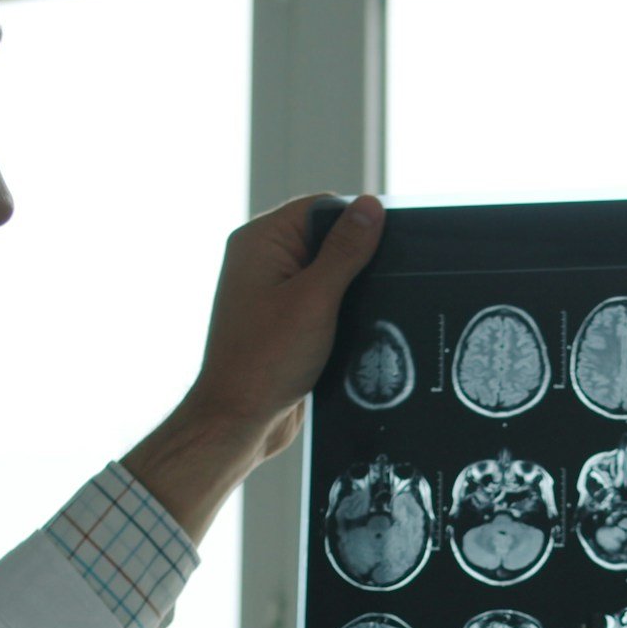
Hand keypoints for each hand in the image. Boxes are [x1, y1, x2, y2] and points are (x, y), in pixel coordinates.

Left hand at [122, 194, 383, 540]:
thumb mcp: (315, 299)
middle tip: (383, 280)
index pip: (320, 207)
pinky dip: (343, 313)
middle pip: (326, 240)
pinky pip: (323, 303)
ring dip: (352, 291)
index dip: (356, 221)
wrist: (238, 422)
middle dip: (357, 260)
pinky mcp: (285, 322)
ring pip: (329, 275)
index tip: (388, 243)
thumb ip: (345, 251)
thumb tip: (370, 206)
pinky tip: (358, 329)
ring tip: (369, 309)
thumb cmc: (265, 362)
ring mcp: (272, 292)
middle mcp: (262, 261)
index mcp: (260, 241)